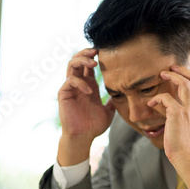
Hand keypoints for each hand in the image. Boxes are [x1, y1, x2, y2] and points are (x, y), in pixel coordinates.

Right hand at [57, 48, 114, 165]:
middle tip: (97, 51)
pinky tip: (90, 91)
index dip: (94, 55)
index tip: (105, 51)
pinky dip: (80, 83)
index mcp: (88, 85)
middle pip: (77, 59)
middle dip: (86, 52)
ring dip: (81, 60)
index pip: (88, 64)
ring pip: (71, 65)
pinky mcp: (64, 94)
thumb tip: (126, 94)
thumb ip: (114, 100)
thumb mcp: (109, 111)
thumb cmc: (94, 125)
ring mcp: (70, 88)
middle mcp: (78, 84)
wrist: (83, 137)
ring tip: (93, 63)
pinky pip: (70, 81)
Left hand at [147, 65, 189, 186]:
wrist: (187, 157)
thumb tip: (182, 120)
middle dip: (183, 70)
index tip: (184, 77)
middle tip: (172, 67)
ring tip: (162, 73)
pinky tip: (151, 102)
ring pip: (184, 83)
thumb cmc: (188, 149)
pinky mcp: (177, 113)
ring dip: (172, 75)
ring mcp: (189, 109)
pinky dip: (157, 98)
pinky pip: (166, 98)